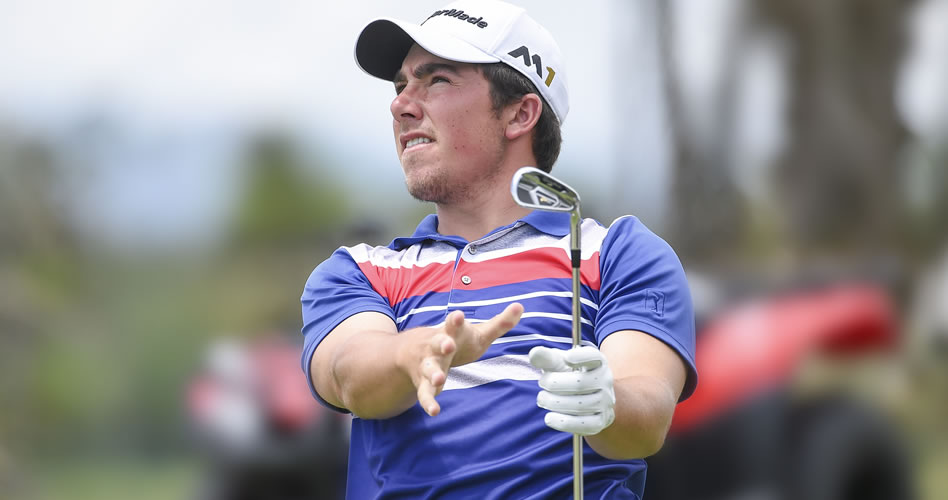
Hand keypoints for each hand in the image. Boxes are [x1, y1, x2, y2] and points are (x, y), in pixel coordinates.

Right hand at [402, 303, 522, 416]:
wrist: (415, 351)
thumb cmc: (456, 340)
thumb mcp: (478, 332)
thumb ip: (499, 323)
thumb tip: (520, 306)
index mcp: (450, 332)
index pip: (452, 324)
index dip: (455, 320)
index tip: (458, 316)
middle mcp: (435, 346)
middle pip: (437, 343)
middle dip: (442, 344)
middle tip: (448, 345)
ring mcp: (428, 364)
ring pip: (429, 368)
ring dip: (433, 373)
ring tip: (439, 379)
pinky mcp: (423, 383)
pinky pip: (424, 393)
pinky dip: (428, 402)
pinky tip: (434, 411)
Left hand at [529, 345, 615, 434]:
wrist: (583, 399)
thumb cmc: (568, 375)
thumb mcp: (558, 363)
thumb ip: (546, 357)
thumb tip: (534, 353)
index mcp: (597, 362)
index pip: (594, 357)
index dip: (582, 356)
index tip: (566, 357)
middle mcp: (605, 381)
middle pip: (580, 383)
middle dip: (554, 384)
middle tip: (542, 382)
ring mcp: (605, 402)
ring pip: (580, 405)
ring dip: (555, 403)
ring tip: (542, 399)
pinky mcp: (600, 421)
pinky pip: (583, 424)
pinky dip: (563, 423)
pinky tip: (549, 418)